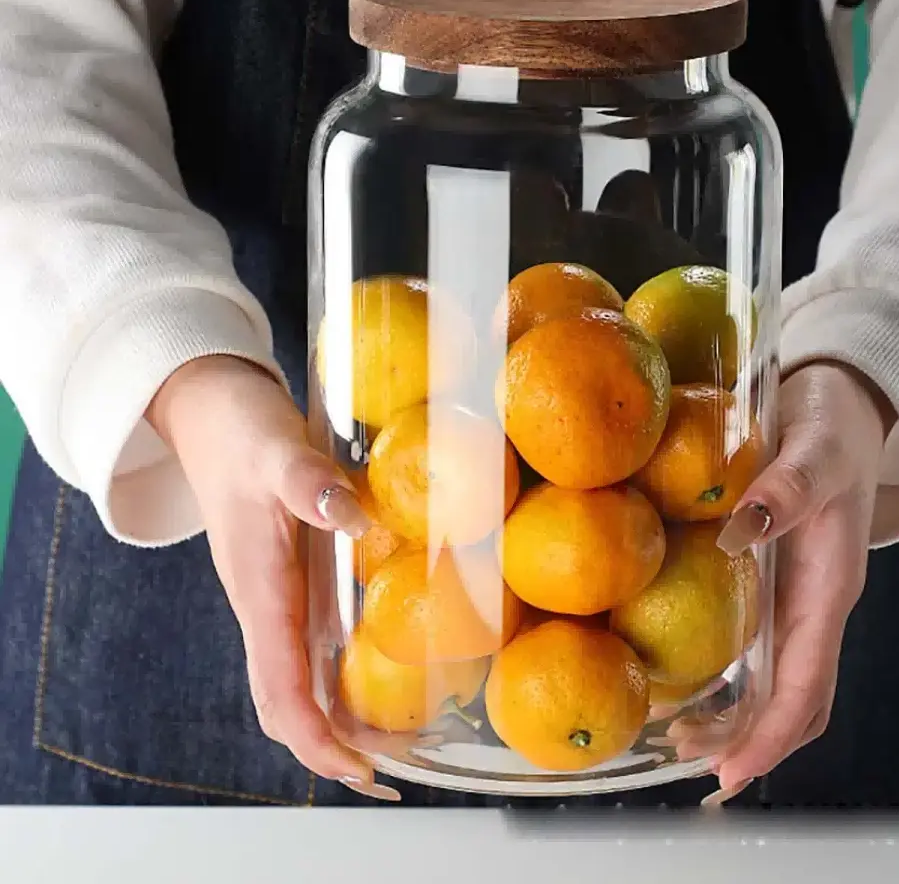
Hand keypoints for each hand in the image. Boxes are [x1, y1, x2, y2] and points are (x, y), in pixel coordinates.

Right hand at [146, 354, 402, 800]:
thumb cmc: (242, 433)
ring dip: (340, 714)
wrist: (212, 415)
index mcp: (258, 590)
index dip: (316, 738)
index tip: (360, 768)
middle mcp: (264, 605)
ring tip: (402, 730)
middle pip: (288, 702)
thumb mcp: (276, 448)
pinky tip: (381, 665)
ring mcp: (274, 596)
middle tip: (398, 758)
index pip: (279, 689)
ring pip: (298, 679)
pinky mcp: (287, 579)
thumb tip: (350, 518)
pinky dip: (340, 672)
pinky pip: (309, 644)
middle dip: (334, 744)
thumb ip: (308, 482)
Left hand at [667, 361, 894, 806]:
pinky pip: (753, 639)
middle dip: (750, 738)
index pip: (808, 681)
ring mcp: (793, 595)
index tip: (733, 771)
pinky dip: (724, 669)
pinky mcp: (772, 578)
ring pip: (772, 676)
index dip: (773, 733)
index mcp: (830, 587)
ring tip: (677, 731)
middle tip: (692, 760)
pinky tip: (682, 669)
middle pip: (792, 695)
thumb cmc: (832, 429)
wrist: (841, 408)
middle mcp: (814, 603)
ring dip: (734, 712)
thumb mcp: (815, 451)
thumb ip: (787, 488)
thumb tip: (741, 528)